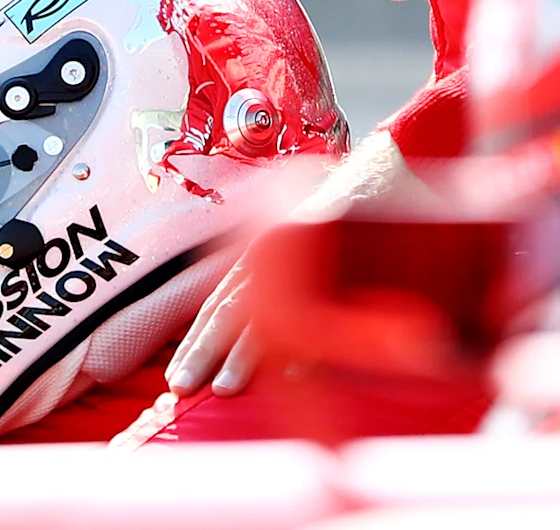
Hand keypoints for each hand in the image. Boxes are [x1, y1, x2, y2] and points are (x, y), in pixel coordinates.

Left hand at [166, 132, 406, 395]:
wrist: (384, 170)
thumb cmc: (341, 221)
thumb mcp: (298, 250)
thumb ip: (272, 285)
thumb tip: (243, 340)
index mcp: (259, 252)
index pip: (218, 301)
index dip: (195, 340)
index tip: (174, 380)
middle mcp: (272, 246)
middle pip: (231, 305)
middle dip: (205, 349)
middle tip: (183, 388)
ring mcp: (303, 247)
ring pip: (268, 306)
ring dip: (246, 353)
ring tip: (227, 388)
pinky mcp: (339, 248)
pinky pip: (320, 302)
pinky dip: (308, 339)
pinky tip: (294, 372)